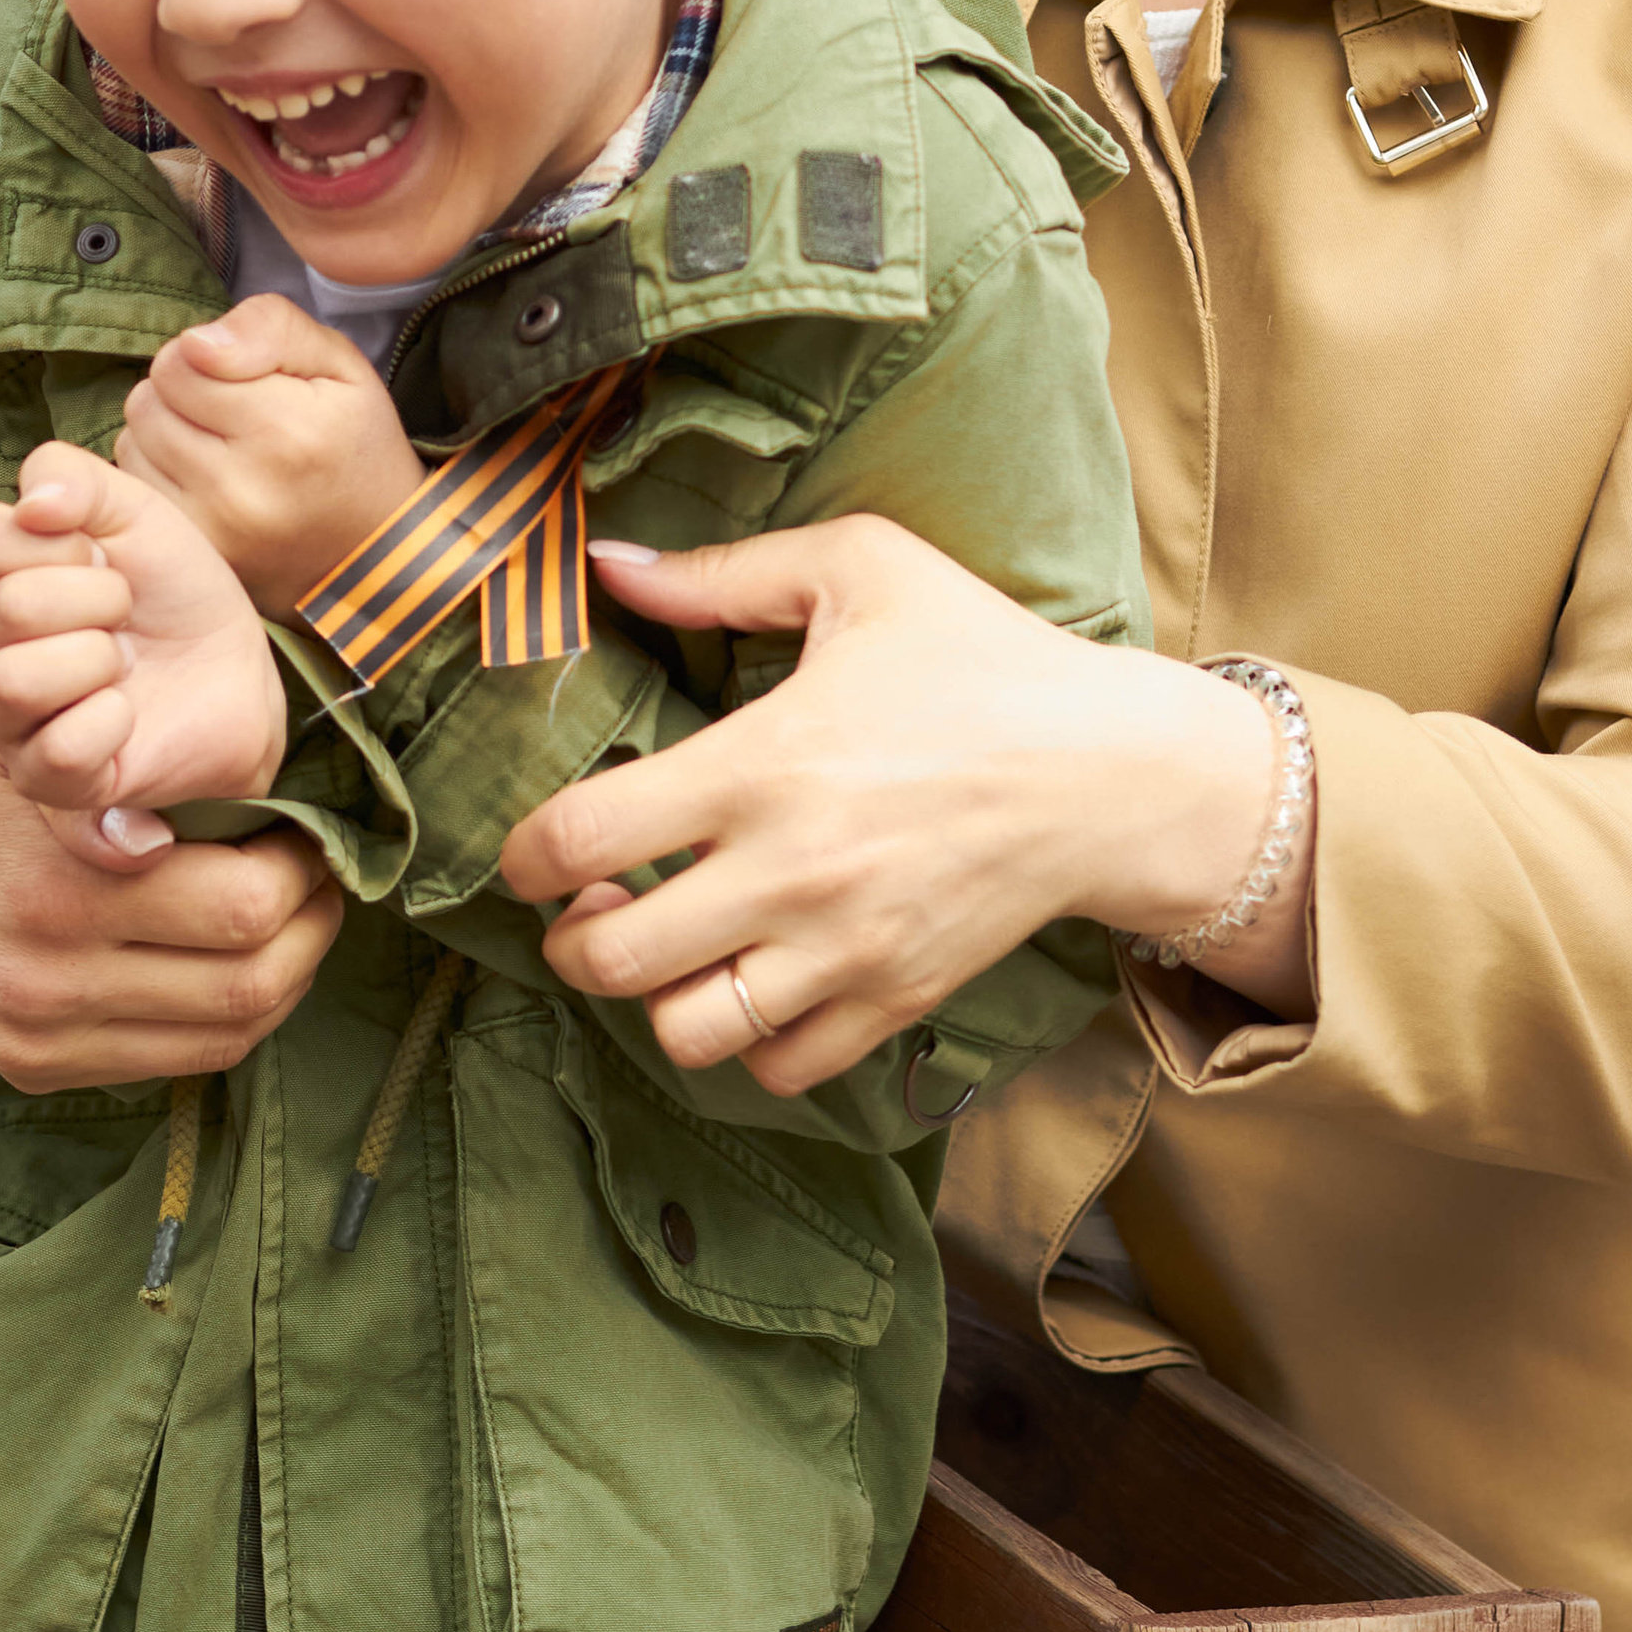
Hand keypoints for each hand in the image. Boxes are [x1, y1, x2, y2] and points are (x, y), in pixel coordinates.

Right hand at [0, 441, 287, 815]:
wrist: (236, 669)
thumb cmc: (173, 588)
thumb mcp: (134, 511)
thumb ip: (74, 477)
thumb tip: (34, 504)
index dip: (62, 541)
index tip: (104, 557)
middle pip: (9, 608)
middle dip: (99, 599)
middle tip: (126, 613)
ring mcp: (9, 720)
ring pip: (16, 682)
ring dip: (98, 660)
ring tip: (124, 663)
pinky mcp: (50, 780)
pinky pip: (59, 749)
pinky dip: (111, 721)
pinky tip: (128, 713)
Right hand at [0, 663, 343, 1093]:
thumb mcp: (30, 734)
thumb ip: (125, 771)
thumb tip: (251, 806)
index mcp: (59, 884)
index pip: (242, 906)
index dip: (303, 869)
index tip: (308, 830)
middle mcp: (49, 977)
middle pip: (250, 981)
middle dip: (310, 925)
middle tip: (317, 877)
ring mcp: (39, 1034)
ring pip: (227, 1035)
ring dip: (286, 977)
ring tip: (294, 920)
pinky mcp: (31, 1066)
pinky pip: (177, 1062)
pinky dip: (230, 1017)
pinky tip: (238, 963)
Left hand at [115, 297, 425, 611]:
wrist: (373, 546)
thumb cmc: (353, 442)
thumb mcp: (339, 362)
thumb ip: (271, 327)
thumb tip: (197, 342)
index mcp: (290, 429)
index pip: (182, 360)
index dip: (204, 354)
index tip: (241, 375)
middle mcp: (246, 487)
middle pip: (149, 400)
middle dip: (180, 391)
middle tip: (229, 409)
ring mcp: (214, 529)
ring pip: (134, 440)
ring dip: (165, 430)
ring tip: (216, 442)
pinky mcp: (193, 553)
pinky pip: (136, 486)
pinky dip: (159, 471)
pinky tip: (201, 476)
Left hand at [499, 517, 1306, 1092]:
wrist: (1110, 770)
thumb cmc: (982, 657)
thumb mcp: (859, 569)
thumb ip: (721, 572)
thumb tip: (606, 563)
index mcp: (760, 765)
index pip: (580, 840)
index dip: (520, 854)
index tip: (527, 848)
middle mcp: (788, 873)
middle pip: (609, 961)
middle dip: (569, 939)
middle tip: (589, 904)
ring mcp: (842, 951)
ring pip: (684, 1033)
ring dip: (651, 997)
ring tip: (668, 947)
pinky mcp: (892, 1001)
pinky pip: (777, 1067)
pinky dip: (745, 1039)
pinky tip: (751, 977)